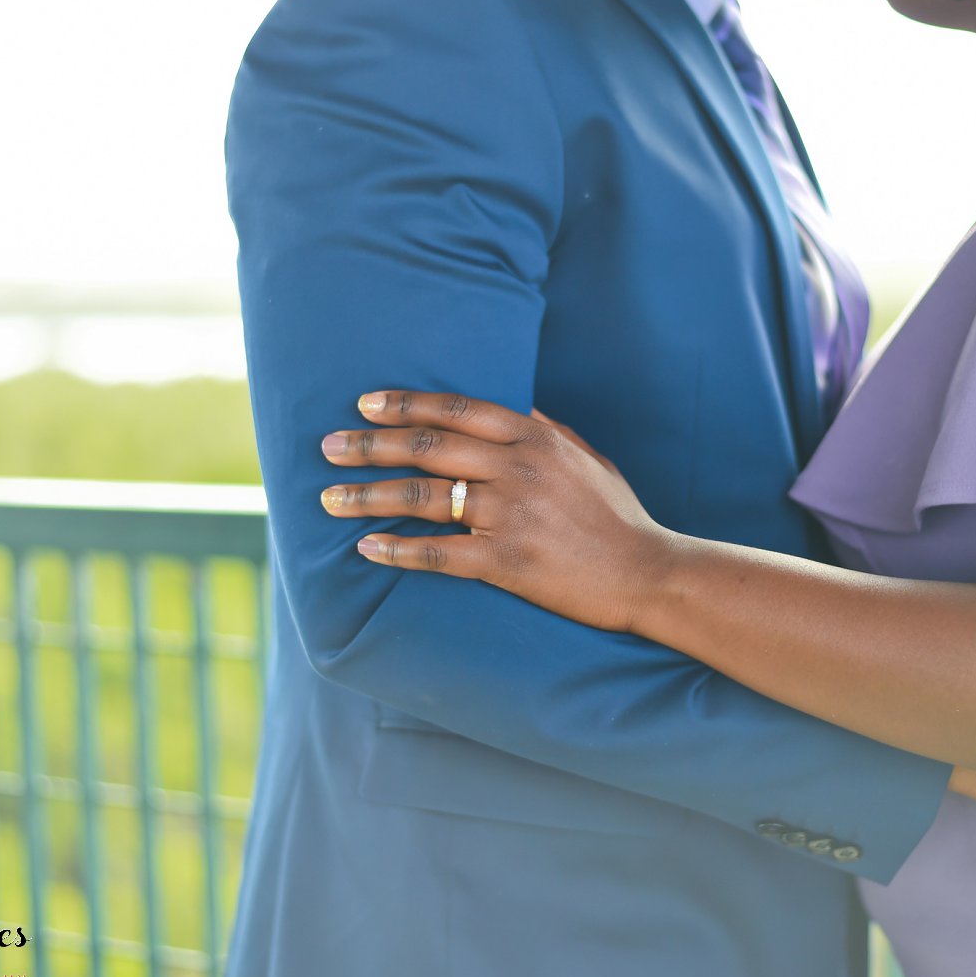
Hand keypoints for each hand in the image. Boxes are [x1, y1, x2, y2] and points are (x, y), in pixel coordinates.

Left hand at [319, 390, 670, 632]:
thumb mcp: (585, 456)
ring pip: (422, 498)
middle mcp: (518, 469)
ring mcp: (510, 515)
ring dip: (368, 497)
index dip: (405, 404)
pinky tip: (365, 548)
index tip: (364, 404)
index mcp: (535, 437)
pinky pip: (438, 553)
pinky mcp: (506, 562)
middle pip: (427, 448)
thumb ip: (543, 428)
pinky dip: (397, 550)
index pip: (455, 409)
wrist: (647, 573)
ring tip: (329, 499)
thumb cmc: (616, 516)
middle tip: (328, 448)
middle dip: (370, 446)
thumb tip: (507, 403)